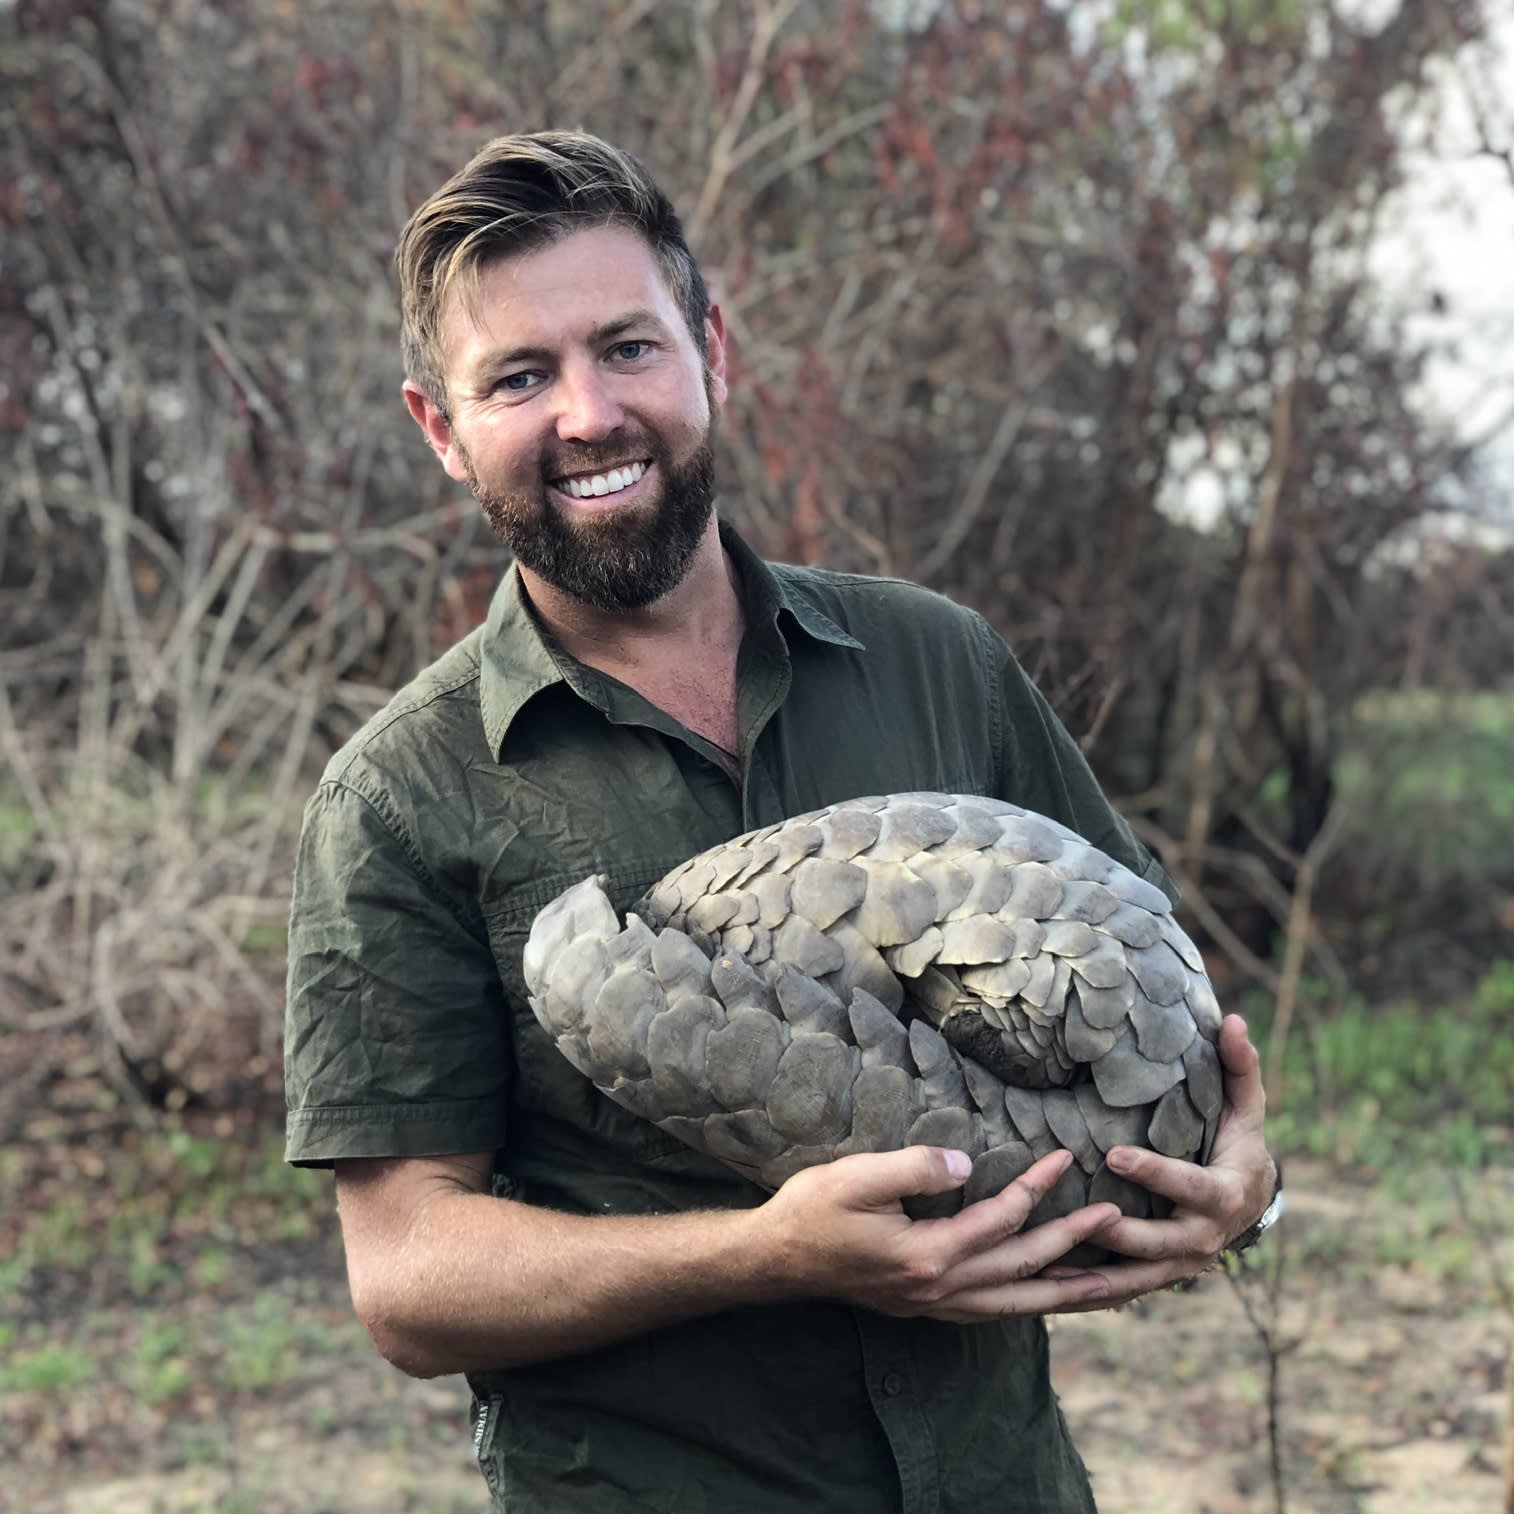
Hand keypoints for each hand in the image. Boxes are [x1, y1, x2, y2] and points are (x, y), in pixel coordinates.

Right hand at [753, 1145, 1118, 1321]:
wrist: (775, 1260)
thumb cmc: (811, 1210)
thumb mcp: (856, 1176)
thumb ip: (915, 1168)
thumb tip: (968, 1163)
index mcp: (926, 1256)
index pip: (1000, 1220)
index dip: (1037, 1187)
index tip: (1066, 1156)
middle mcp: (939, 1290)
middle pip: (1023, 1268)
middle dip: (1074, 1243)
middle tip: (1118, 1220)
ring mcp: (934, 1306)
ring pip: (1016, 1303)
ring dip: (1065, 1291)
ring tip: (1112, 1282)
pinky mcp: (926, 1308)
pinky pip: (994, 1312)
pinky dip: (1029, 1304)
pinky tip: (1046, 1296)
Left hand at [1042, 1013, 1276, 1310]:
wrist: (1252, 1203)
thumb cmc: (1240, 1144)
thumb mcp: (1246, 1108)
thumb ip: (1240, 1067)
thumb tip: (1234, 1021)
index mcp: (1222, 1194)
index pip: (1187, 1184)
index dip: (1154, 1171)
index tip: (1114, 1154)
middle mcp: (1203, 1239)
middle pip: (1156, 1241)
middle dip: (1117, 1232)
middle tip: (1076, 1215)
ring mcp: (1180, 1265)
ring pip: (1134, 1277)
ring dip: (1094, 1276)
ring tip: (1049, 1267)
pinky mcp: (1159, 1277)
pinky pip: (1121, 1290)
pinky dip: (1088, 1293)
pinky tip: (1047, 1289)